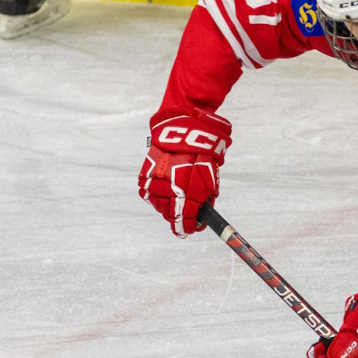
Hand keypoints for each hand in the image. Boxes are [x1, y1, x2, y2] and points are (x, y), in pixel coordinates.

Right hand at [139, 111, 232, 235]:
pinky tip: (164, 192)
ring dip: (167, 208)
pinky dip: (156, 195)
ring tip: (175, 203)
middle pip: (171, 215)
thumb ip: (207, 197)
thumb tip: (203, 215)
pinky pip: (148, 193)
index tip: (192, 230)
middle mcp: (171, 188)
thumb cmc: (202, 152)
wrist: (184, 128)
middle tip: (184, 220)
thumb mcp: (212, 176)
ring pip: (159, 206)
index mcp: (190, 190)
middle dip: (179, 219)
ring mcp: (156, 181)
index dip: (190, 227)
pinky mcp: (146, 174)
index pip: (187, 218)